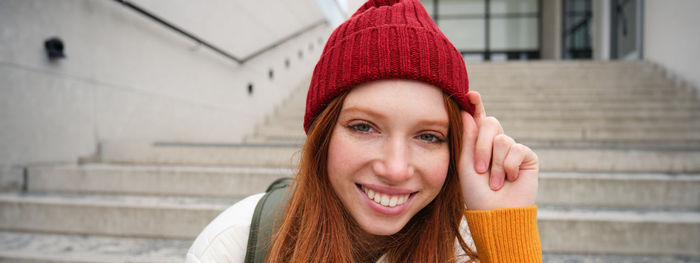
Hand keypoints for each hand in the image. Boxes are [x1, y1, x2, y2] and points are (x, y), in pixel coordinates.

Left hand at [458, 91, 538, 210]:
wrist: (496, 214)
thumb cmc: (476, 193)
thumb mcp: (466, 164)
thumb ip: (468, 139)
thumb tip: (469, 112)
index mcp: (478, 143)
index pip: (477, 119)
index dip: (476, 104)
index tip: (470, 93)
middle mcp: (496, 143)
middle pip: (490, 123)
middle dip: (482, 146)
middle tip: (479, 169)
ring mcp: (512, 149)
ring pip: (502, 140)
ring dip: (495, 164)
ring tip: (494, 182)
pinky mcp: (527, 157)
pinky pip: (517, 150)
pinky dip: (509, 167)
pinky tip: (510, 180)